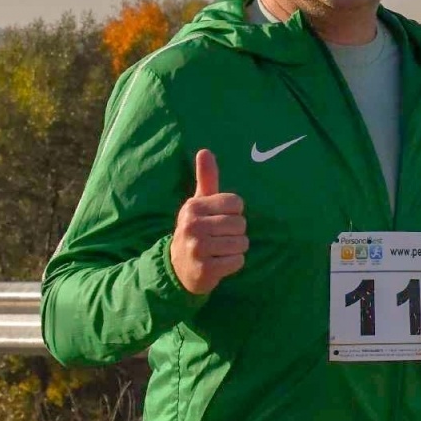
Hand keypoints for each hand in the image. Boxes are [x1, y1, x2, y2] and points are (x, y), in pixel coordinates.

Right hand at [169, 149, 247, 295]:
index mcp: (193, 207)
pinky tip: (218, 263)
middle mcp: (193, 226)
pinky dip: (233, 264)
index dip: (234, 213)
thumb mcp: (198, 203)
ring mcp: (197, 249)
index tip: (219, 220)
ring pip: (242, 243)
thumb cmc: (196, 229)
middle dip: (236, 233)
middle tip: (218, 238)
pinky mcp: (205, 270)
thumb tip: (205, 150)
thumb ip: (205, 178)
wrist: (178, 268)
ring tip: (218, 250)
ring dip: (235, 249)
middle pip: (241, 224)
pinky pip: (238, 261)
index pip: (237, 204)